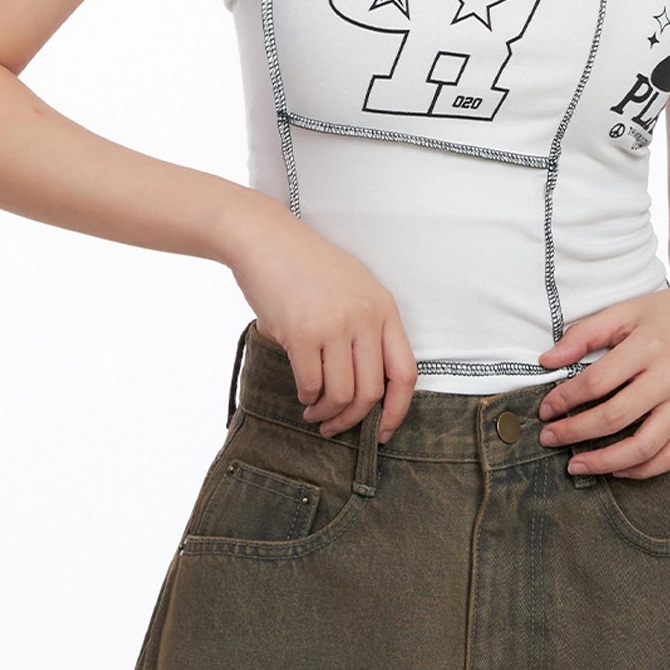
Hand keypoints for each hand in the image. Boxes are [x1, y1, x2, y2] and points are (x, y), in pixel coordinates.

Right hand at [226, 201, 418, 442]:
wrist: (264, 238)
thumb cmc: (305, 264)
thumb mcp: (353, 287)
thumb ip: (367, 326)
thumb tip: (369, 386)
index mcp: (384, 307)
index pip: (405, 372)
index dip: (398, 410)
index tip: (382, 431)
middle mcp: (365, 317)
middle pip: (372, 392)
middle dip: (352, 420)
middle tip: (333, 426)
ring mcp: (335, 325)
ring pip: (342, 394)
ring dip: (326, 412)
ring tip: (314, 411)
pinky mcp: (302, 331)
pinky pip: (311, 383)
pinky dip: (307, 396)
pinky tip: (302, 393)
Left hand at [534, 271, 669, 476]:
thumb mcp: (627, 311)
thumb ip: (585, 333)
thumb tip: (546, 361)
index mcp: (649, 347)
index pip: (596, 382)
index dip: (565, 399)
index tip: (545, 408)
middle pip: (614, 417)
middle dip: (574, 432)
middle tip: (548, 437)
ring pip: (642, 447)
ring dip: (603, 462)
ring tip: (574, 464)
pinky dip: (640, 470)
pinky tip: (616, 469)